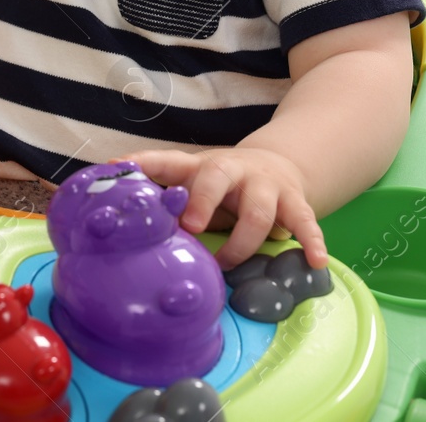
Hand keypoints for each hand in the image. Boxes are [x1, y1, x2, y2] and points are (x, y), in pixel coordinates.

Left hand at [125, 146, 327, 270]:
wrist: (277, 164)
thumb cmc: (221, 184)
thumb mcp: (190, 181)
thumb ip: (160, 195)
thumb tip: (110, 204)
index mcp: (201, 166)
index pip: (168, 160)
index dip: (144, 164)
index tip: (120, 169)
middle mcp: (234, 170)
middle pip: (218, 174)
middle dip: (204, 199)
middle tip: (190, 227)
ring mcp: (266, 185)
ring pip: (260, 209)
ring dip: (243, 241)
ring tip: (226, 265)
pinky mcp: (294, 202)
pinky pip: (305, 221)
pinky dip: (311, 241)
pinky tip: (314, 261)